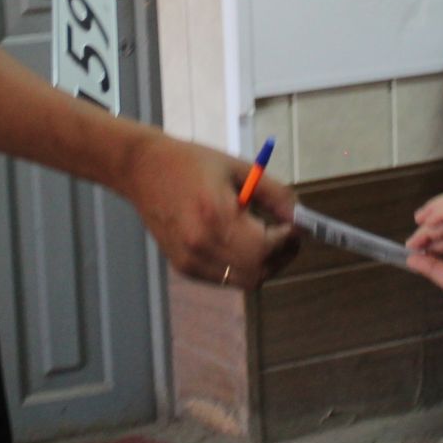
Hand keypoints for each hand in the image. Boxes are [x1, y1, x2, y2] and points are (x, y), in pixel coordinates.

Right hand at [120, 134, 297, 286]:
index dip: (288, 240)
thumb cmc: (192, 162)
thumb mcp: (239, 168)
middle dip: (281, 256)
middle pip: (258, 271)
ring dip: (263, 264)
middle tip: (288, 235)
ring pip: (244, 280)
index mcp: (215, 215)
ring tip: (265, 237)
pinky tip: (240, 242)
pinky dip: (242, 266)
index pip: (266, 247)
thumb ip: (274, 193)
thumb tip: (299, 216)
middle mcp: (201, 244)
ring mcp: (190, 260)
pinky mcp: (183, 267)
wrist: (142, 169)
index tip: (297, 225)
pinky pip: (225, 279)